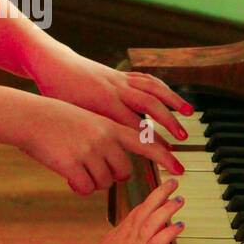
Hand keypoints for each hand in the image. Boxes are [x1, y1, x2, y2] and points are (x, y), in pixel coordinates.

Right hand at [16, 96, 186, 194]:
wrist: (30, 116)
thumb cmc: (56, 119)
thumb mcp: (89, 120)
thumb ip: (108, 137)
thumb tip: (120, 163)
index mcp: (111, 125)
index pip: (146, 142)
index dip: (165, 158)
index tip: (181, 171)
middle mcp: (105, 137)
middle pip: (123, 172)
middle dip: (111, 176)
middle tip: (92, 168)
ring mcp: (89, 151)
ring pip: (104, 182)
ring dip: (91, 180)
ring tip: (75, 166)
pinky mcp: (72, 164)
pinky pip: (86, 189)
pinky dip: (78, 187)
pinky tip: (68, 176)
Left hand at [31, 45, 193, 142]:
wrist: (52, 64)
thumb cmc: (57, 97)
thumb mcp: (71, 118)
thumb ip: (87, 141)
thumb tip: (90, 179)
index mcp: (103, 105)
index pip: (135, 127)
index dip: (153, 142)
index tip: (166, 156)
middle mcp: (115, 91)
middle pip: (150, 106)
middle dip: (169, 123)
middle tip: (182, 140)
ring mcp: (120, 80)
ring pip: (152, 89)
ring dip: (173, 102)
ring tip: (191, 114)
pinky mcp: (120, 74)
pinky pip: (146, 79)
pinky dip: (162, 89)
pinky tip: (172, 98)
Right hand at [87, 179, 184, 243]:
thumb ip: (121, 241)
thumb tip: (126, 237)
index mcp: (122, 232)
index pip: (138, 211)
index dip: (151, 200)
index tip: (161, 191)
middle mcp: (130, 235)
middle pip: (146, 209)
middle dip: (160, 195)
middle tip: (172, 183)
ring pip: (153, 222)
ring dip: (167, 209)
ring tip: (178, 200)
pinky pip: (158, 243)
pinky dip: (168, 233)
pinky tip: (179, 225)